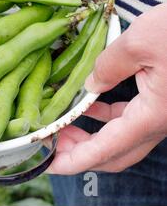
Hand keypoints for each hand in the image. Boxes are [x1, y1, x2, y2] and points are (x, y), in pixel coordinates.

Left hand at [48, 3, 166, 173]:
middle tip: (51, 141)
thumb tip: (91, 85)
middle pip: (114, 152)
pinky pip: (131, 119)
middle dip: (80, 152)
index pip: (106, 149)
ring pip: (122, 138)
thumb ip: (108, 67)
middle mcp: (160, 122)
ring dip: (91, 135)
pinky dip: (106, 117)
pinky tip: (89, 103)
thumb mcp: (139, 42)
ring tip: (63, 123)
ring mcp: (163, 113)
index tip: (50, 164)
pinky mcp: (165, 101)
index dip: (75, 160)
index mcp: (154, 115)